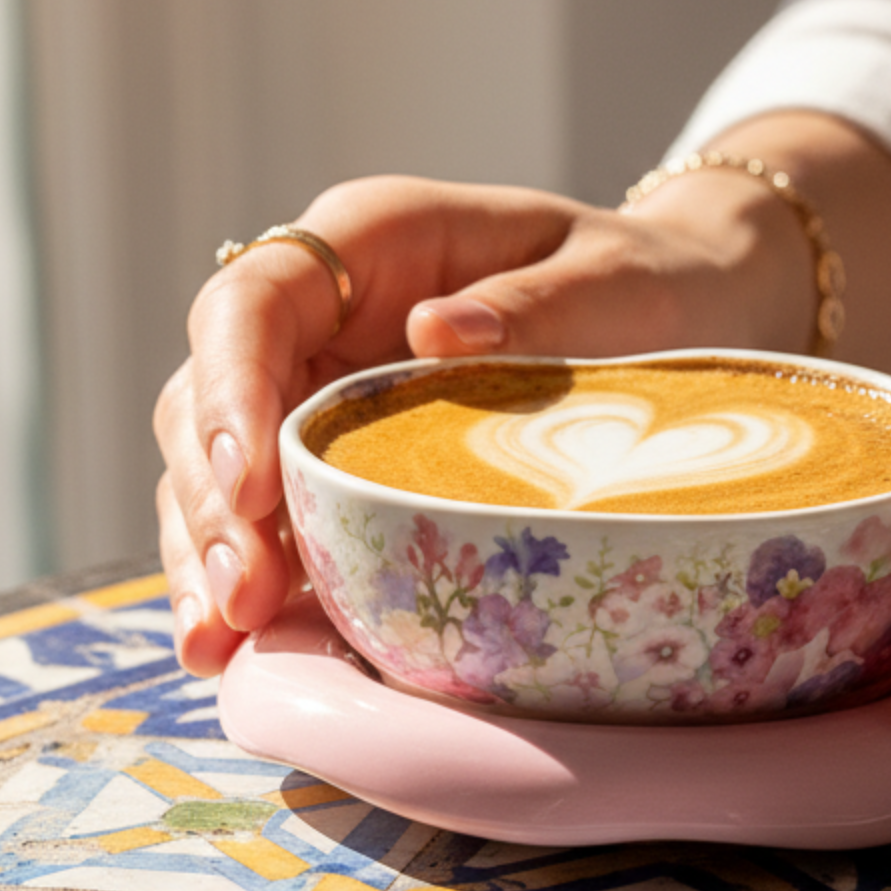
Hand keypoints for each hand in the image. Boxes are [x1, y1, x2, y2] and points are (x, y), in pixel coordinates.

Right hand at [155, 173, 809, 672]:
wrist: (682, 315)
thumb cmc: (643, 281)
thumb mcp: (613, 280)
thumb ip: (535, 303)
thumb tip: (434, 331)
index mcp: (371, 240)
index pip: (253, 301)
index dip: (229, 389)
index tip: (250, 481)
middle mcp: (321, 314)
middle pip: (208, 396)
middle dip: (212, 499)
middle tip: (245, 596)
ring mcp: (316, 390)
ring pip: (213, 467)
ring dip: (209, 554)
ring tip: (222, 641)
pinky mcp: (331, 465)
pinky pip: (263, 521)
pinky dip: (245, 582)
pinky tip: (234, 650)